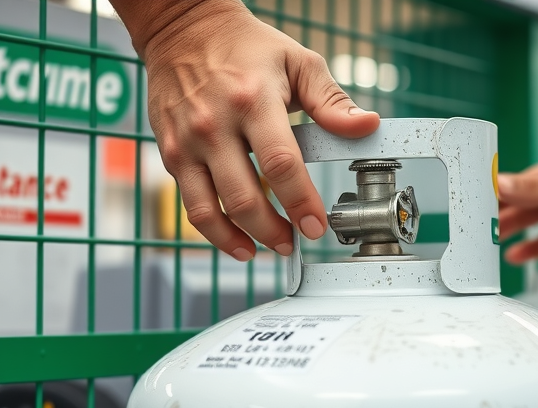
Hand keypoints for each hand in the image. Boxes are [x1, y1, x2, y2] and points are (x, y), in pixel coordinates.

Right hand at [135, 0, 379, 260]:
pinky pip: (191, 204)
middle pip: (244, 197)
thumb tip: (367, 126)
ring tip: (266, 250)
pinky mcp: (170, 153)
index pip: (280, 164)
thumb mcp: (298, 61)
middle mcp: (215, 124)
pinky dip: (214, 231)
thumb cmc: (246, 46)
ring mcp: (187, 142)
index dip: (301, 201)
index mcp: (253, 100)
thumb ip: (332, 101)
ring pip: (211, 210)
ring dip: (241, 240)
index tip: (316, 225)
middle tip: (295, 241)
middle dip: (274, 231)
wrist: (182, 28)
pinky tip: (236, 241)